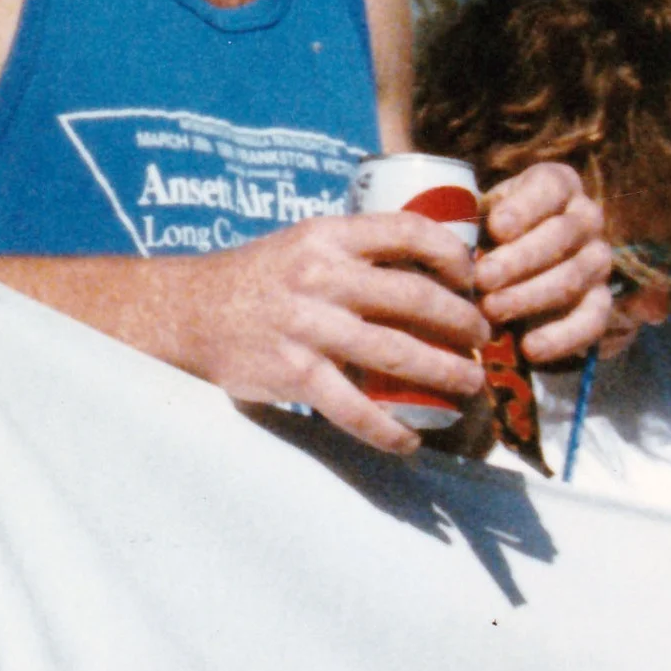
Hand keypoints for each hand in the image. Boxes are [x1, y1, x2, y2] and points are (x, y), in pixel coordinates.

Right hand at [176, 212, 488, 455]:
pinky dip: (389, 431)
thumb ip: (354, 252)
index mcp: (327, 234)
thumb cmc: (256, 277)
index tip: (471, 277)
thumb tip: (425, 270)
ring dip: (445, 373)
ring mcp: (308, 325)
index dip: (451, 254)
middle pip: (415, 296)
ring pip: (397, 353)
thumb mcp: (303, 243)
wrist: (188, 312)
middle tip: (482, 338)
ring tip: (469, 385)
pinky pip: (355, 409)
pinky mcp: (294, 373)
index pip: (407, 230)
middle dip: (462, 321)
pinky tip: (411, 440)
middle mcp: (321, 275)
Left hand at [473, 164, 611, 364]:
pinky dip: (561, 336)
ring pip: (573, 277)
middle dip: (518, 260)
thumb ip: (469, 222)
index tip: (496, 228)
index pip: (549, 188)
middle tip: (482, 280)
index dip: (525, 208)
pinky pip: (592, 319)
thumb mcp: (478, 215)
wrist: (512, 267)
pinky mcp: (602, 301)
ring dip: (529, 297)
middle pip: (560, 236)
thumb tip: (445, 244)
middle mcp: (586, 217)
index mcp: (558, 184)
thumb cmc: (486, 234)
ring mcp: (598, 259)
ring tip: (491, 312)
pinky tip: (529, 347)